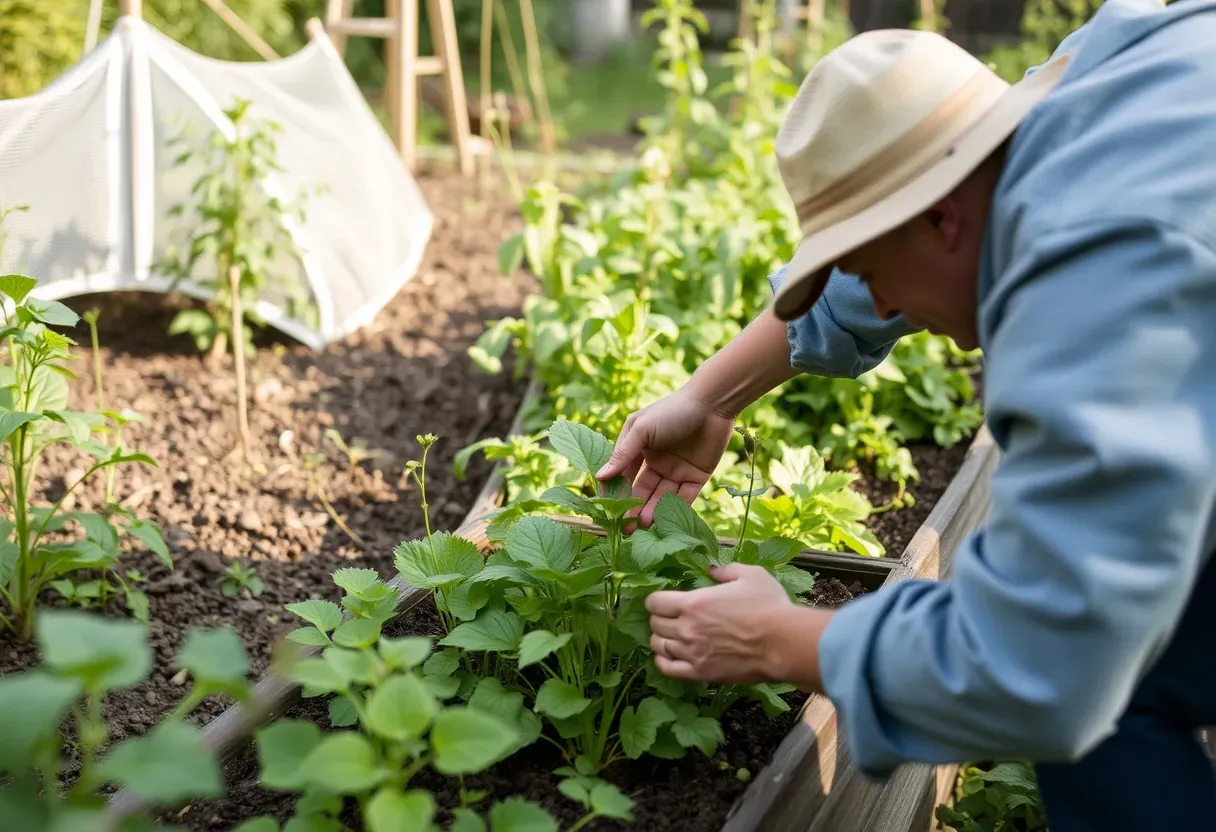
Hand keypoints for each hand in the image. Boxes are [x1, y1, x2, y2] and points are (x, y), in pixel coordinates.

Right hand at [595, 385, 735, 526]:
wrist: (712, 404)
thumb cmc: (672, 410)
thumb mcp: (642, 429)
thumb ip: (623, 454)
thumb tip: (600, 477)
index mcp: (639, 448)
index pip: (623, 475)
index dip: (615, 492)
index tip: (607, 511)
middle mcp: (656, 461)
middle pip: (642, 490)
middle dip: (633, 508)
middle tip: (625, 528)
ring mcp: (676, 470)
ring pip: (661, 496)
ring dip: (651, 511)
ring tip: (643, 525)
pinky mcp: (696, 477)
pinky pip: (684, 497)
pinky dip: (674, 509)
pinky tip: (664, 521)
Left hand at [645, 563, 830, 687]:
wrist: (783, 643)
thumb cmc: (769, 606)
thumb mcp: (750, 575)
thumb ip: (725, 570)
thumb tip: (711, 569)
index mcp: (694, 603)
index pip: (655, 602)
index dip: (656, 600)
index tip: (663, 600)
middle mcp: (687, 628)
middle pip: (655, 624)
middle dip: (659, 618)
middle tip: (670, 617)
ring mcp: (692, 653)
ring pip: (659, 646)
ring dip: (662, 639)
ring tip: (670, 636)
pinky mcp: (701, 673)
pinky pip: (668, 669)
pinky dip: (662, 662)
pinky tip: (667, 656)